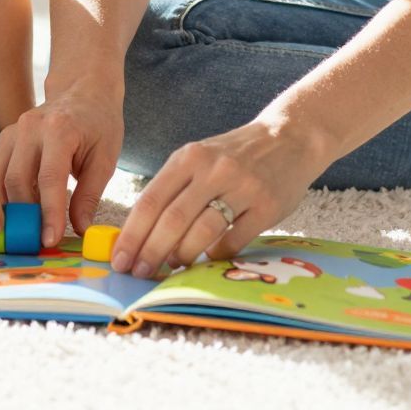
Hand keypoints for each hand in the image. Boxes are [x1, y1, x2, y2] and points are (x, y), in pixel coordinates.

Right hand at [0, 83, 123, 248]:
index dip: (48, 213)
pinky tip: (8, 212)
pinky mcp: (4, 138)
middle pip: (17, 180)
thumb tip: (79, 229)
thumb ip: (90, 194)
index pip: (49, 178)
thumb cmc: (99, 124)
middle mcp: (30, 128)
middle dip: (24, 216)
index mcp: (60, 130)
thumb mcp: (105, 157)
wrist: (84, 91)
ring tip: (19, 231)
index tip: (49, 239)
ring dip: (6, 207)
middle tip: (33, 241)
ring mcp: (13, 131)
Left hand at [112, 117, 319, 278]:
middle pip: (172, 219)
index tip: (120, 260)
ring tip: (172, 266)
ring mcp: (243, 187)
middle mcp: (214, 169)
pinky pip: (233, 240)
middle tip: (140, 272)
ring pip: (202, 231)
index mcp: (189, 157)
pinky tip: (207, 259)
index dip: (132, 235)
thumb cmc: (236, 155)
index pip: (150, 201)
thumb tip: (140, 234)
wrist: (290, 137)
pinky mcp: (266, 205)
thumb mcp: (200, 158)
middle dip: (151, 251)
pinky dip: (215, 255)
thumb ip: (173, 189)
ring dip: (182, 255)